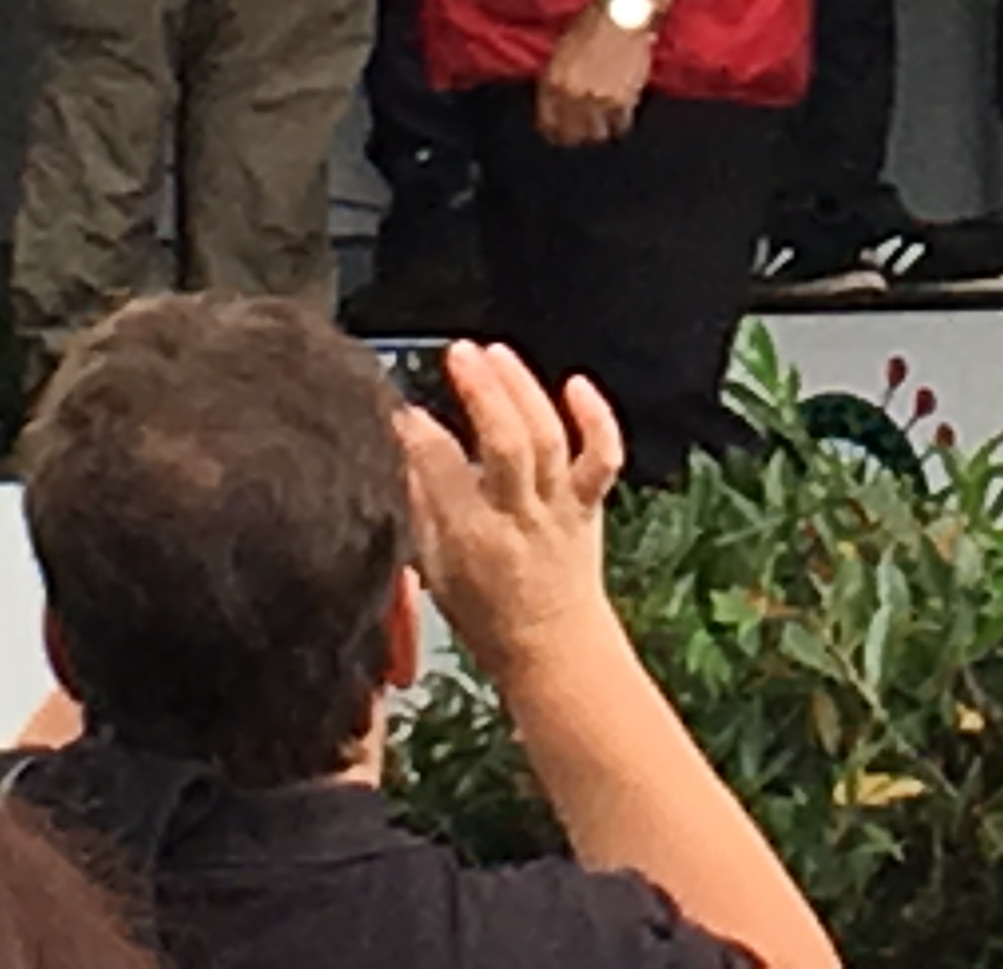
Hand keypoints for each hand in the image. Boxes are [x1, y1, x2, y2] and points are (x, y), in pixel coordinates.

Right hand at [394, 340, 625, 677]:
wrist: (553, 649)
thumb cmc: (486, 615)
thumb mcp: (433, 571)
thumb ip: (418, 509)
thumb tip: (401, 450)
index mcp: (471, 538)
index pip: (442, 468)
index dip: (419, 432)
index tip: (401, 407)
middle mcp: (518, 518)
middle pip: (508, 444)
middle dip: (483, 392)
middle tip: (459, 355)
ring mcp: (559, 508)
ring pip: (548, 439)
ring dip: (523, 388)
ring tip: (496, 353)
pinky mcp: (588, 504)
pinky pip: (601, 459)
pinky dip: (596, 419)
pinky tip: (577, 384)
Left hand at [537, 5, 655, 146]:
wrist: (620, 14)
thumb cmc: (589, 24)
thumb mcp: (560, 50)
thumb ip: (555, 78)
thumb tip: (556, 102)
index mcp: (552, 82)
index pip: (547, 123)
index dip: (553, 132)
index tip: (558, 133)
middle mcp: (572, 96)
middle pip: (571, 135)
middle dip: (575, 137)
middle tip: (581, 134)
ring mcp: (597, 101)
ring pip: (596, 135)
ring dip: (598, 133)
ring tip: (602, 128)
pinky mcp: (623, 101)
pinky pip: (621, 126)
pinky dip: (620, 125)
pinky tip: (620, 119)